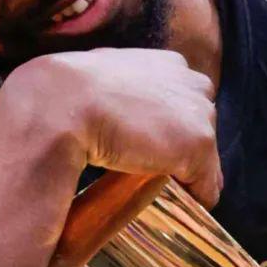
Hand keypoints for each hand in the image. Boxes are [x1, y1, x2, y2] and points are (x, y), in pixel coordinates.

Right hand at [5, 49, 221, 207]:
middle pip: (202, 126)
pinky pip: (206, 187)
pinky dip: (191, 199)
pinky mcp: (198, 144)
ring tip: (148, 183)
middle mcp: (191, 82)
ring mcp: (198, 112)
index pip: (185, 101)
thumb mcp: (100, 79)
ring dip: (184, 173)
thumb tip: (122, 119)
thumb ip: (122, 90)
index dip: (168, 126)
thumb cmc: (67, 94)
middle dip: (181, 147)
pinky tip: (165, 203)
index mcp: (168, 64)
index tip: (145, 142)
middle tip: (145, 164)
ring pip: (205, 157)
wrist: (60, 105)